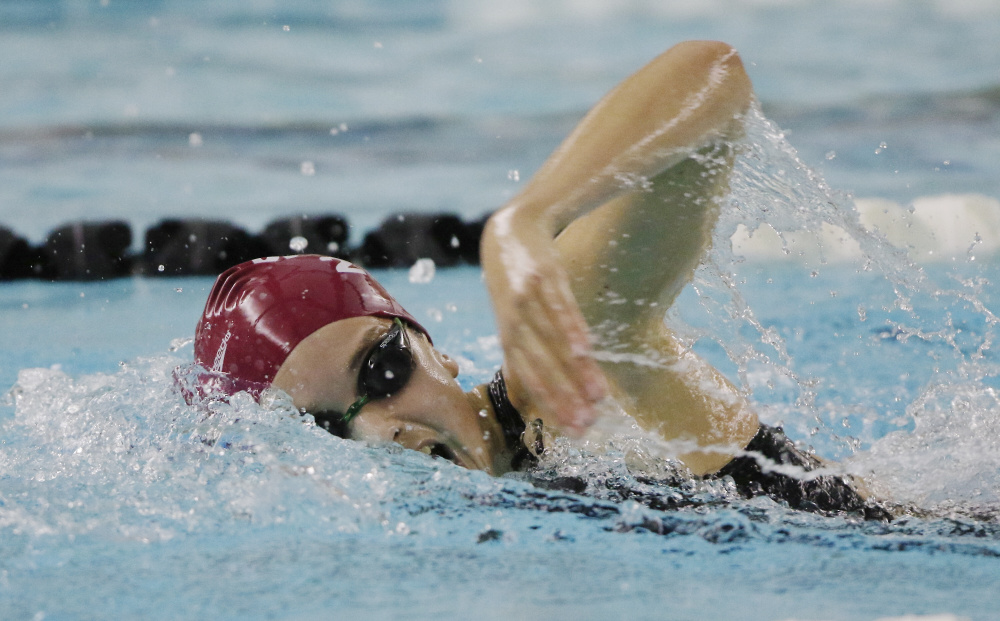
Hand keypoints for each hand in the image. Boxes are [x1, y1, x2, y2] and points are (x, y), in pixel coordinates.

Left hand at [481, 208, 608, 434]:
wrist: (511, 228)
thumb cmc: (515, 279)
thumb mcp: (513, 315)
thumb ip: (525, 348)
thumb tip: (539, 385)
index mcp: (509, 336)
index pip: (530, 378)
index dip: (552, 404)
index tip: (574, 431)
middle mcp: (514, 322)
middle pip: (541, 367)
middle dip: (564, 398)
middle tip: (588, 426)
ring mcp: (527, 299)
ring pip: (553, 343)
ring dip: (575, 372)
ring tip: (599, 397)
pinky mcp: (543, 276)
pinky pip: (559, 307)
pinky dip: (571, 330)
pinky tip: (585, 351)